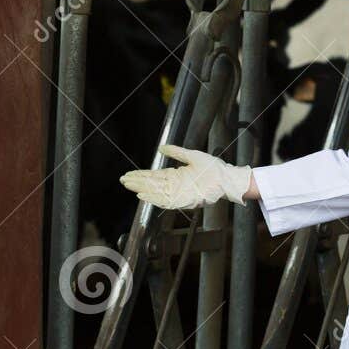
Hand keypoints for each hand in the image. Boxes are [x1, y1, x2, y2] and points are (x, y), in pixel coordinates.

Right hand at [119, 143, 252, 210]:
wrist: (226, 177)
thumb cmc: (213, 168)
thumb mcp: (192, 155)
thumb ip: (176, 152)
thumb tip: (161, 148)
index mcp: (176, 175)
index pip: (154, 175)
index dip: (141, 175)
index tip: (129, 174)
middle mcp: (174, 185)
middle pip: (152, 183)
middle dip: (137, 181)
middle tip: (123, 180)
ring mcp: (178, 192)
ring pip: (155, 192)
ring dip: (142, 189)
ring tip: (130, 186)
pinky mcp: (184, 200)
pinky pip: (165, 201)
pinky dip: (153, 198)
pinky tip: (143, 195)